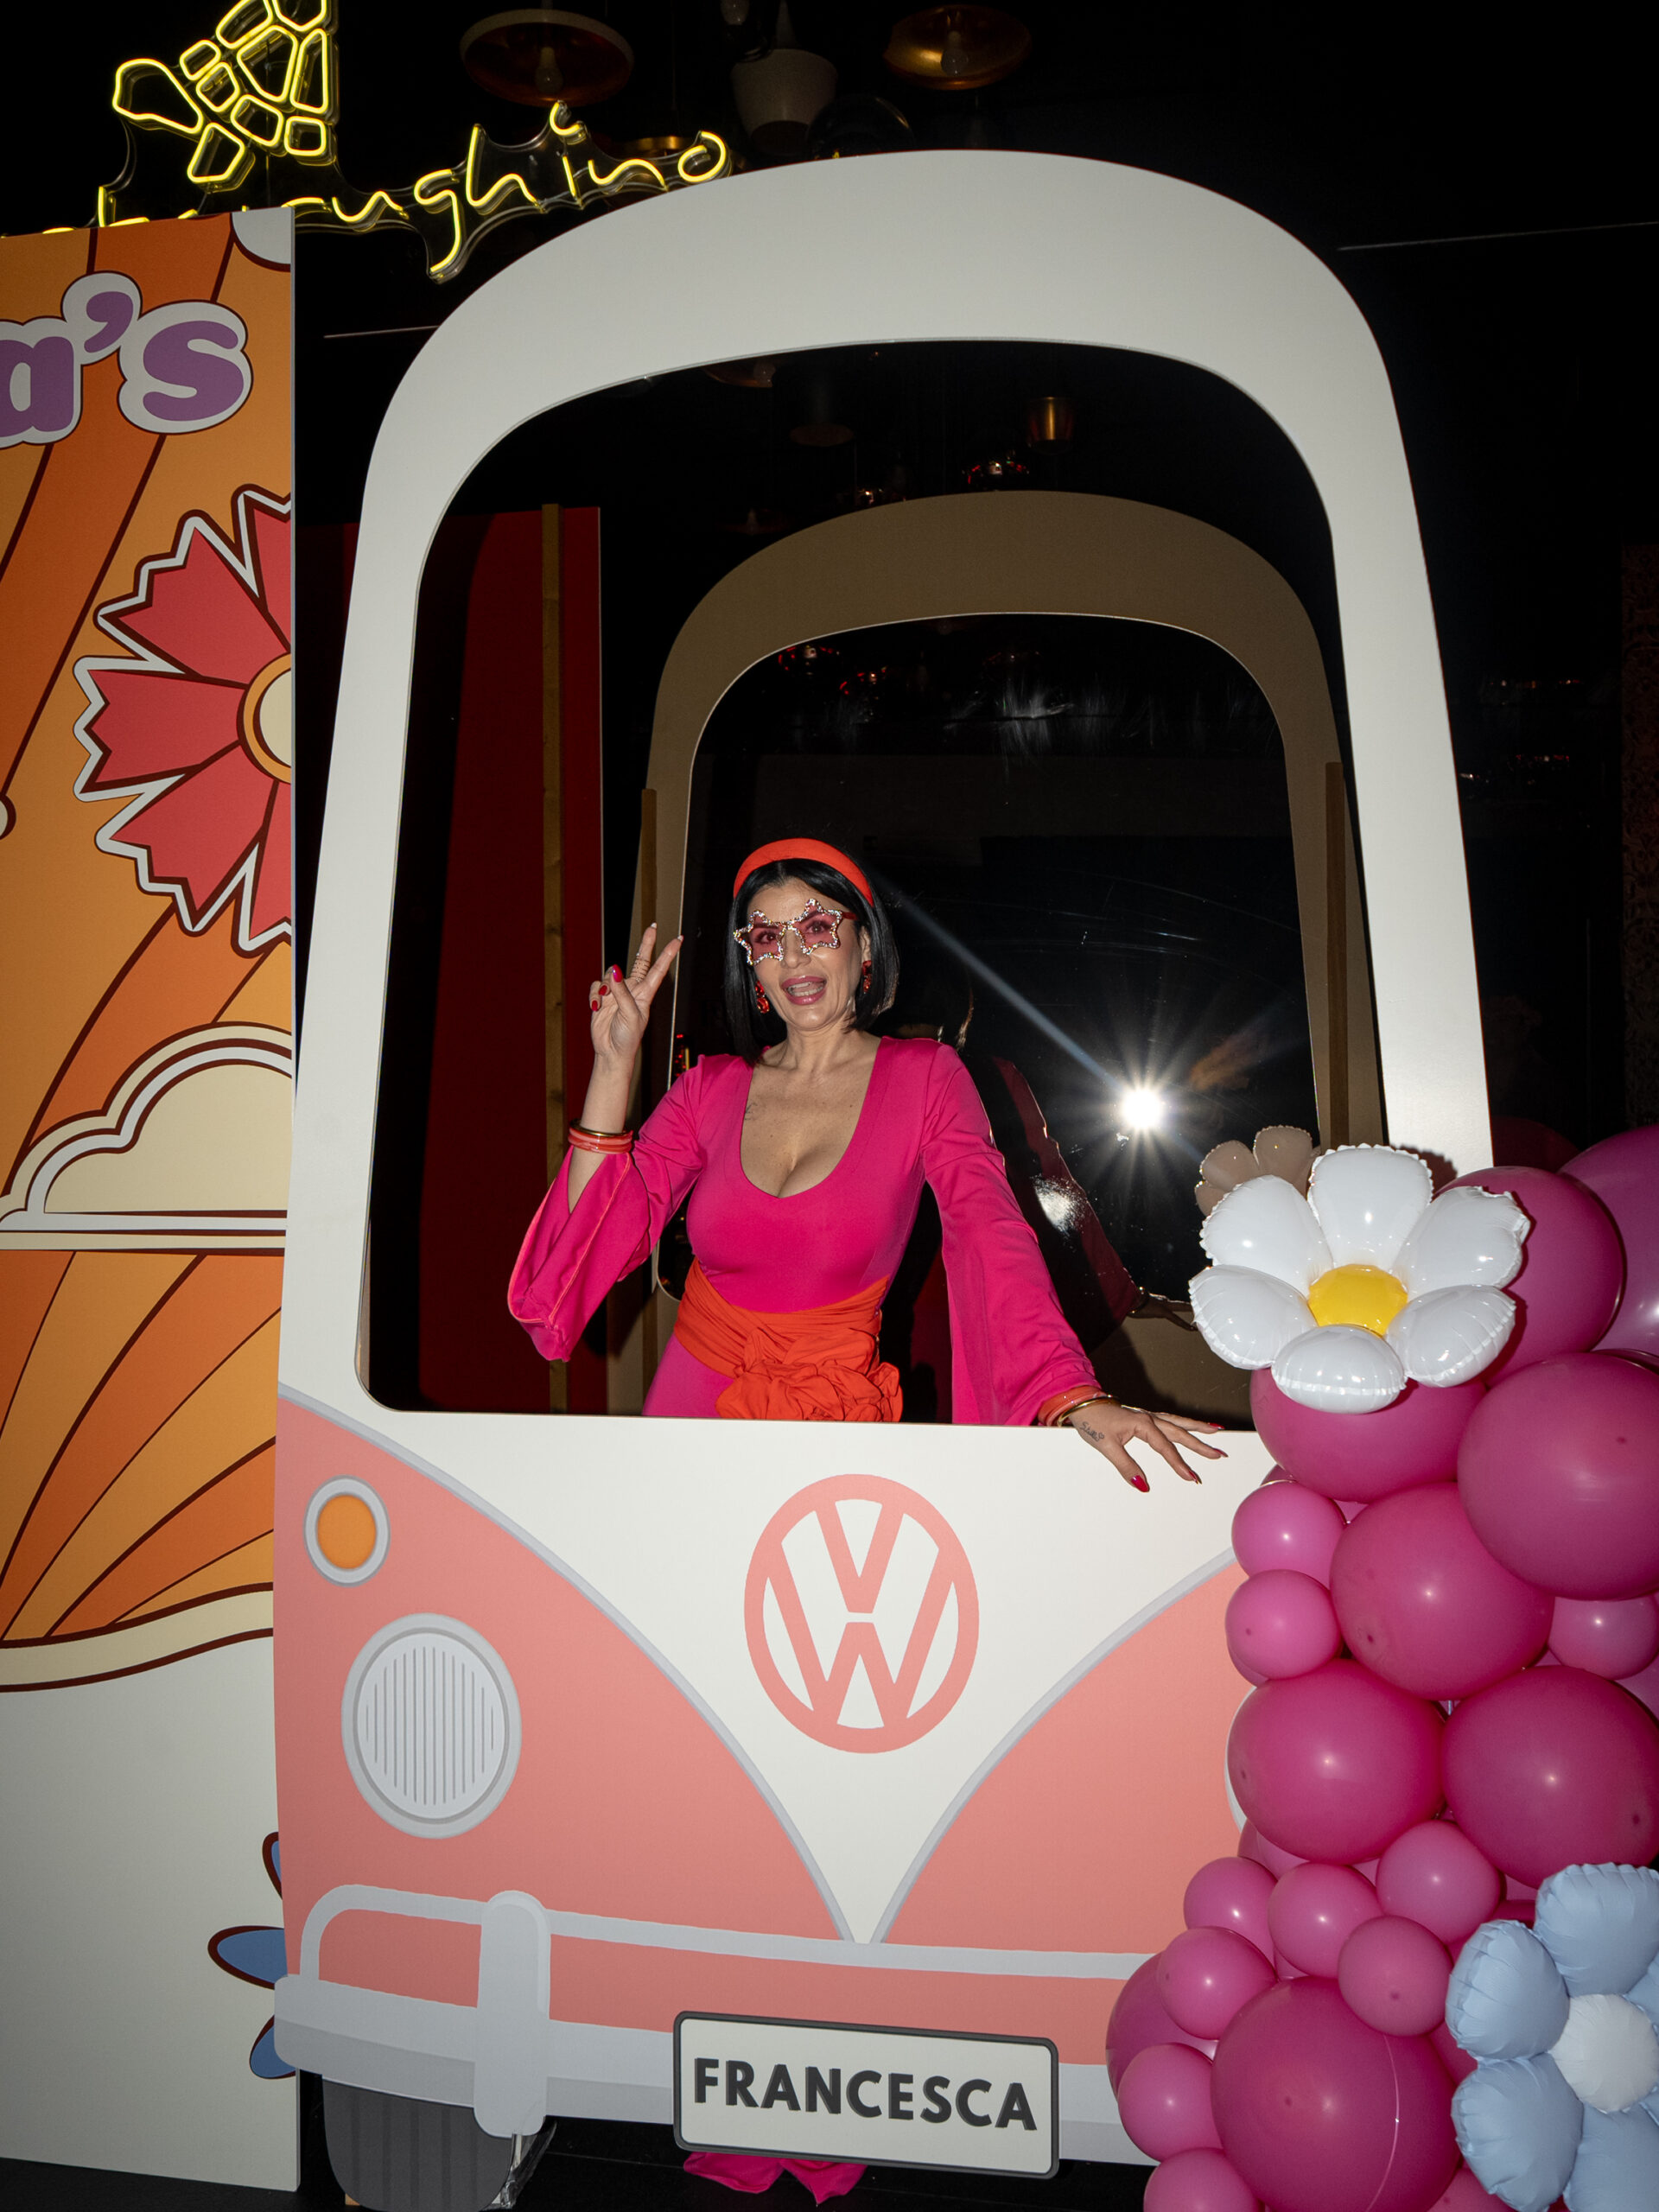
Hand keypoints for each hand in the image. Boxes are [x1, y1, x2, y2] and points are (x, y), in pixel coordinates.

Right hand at [589, 923, 681, 1070]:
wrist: (611, 1052)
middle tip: (652, 927)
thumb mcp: (630, 1015)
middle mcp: (632, 989)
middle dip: (646, 944)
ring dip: (605, 985)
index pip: (658, 969)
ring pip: (609, 973)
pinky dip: (594, 996)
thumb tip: (614, 970)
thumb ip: (622, 992)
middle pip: (640, 960)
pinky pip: (596, 987)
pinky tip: (596, 1008)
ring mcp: (617, 992)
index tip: (679, 939)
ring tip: (605, 1002)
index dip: (668, 953)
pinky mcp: (602, 998)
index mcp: (645, 993)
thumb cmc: (627, 1038)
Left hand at [1065, 1399, 1225, 1491]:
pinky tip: (1190, 1427)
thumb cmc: (1093, 1423)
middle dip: (1201, 1445)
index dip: (1179, 1464)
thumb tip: (1142, 1485)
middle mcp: (1149, 1418)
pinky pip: (1170, 1421)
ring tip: (1217, 1432)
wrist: (1081, 1404)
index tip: (1192, 1478)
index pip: (1166, 1447)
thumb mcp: (1106, 1446)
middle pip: (1180, 1433)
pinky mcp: (1144, 1417)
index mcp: (1143, 1424)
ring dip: (1197, 1429)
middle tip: (1220, 1455)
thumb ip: (1125, 1466)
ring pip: (1178, 1423)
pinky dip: (1183, 1424)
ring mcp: (1148, 1416)